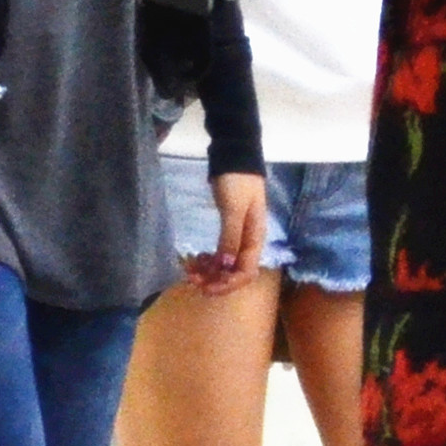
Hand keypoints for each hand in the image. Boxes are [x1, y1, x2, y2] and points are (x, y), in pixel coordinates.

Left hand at [182, 172, 267, 296]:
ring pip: (227, 264)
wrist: (235, 157)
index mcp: (255, 238)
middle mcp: (249, 241)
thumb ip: (231, 236)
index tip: (206, 287)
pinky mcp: (229, 229)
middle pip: (235, 272)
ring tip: (190, 270)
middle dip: (215, 280)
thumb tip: (227, 266)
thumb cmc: (237, 182)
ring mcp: (239, 235)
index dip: (227, 284)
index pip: (245, 272)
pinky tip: (197, 259)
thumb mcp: (234, 208)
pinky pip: (221, 253)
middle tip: (192, 279)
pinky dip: (210, 260)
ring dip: (210, 271)